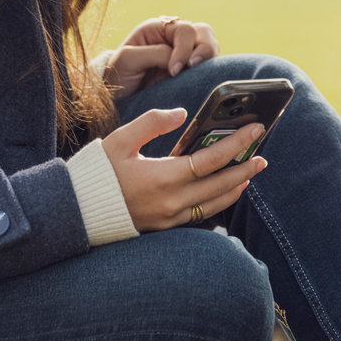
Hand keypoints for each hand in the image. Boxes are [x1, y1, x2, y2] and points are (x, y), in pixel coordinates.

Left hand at [93, 16, 219, 97]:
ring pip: (211, 47)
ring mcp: (185, 53)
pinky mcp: (190, 71)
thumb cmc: (118, 73)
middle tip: (192, 67)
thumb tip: (179, 60)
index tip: (173, 70)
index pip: (185, 30)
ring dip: (209, 60)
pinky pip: (209, 66)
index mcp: (159, 28)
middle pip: (204, 32)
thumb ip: (155, 54)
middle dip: (203, 50)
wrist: (116, 94)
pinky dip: (209, 72)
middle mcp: (175, 37)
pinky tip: (199, 82)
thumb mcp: (128, 59)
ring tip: (197, 75)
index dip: (184, 49)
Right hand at [100, 107, 264, 231]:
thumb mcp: (120, 140)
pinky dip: (218, 202)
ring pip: (215, 204)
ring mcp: (170, 218)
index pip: (211, 159)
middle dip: (245, 168)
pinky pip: (202, 215)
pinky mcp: (166, 227)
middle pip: (221, 185)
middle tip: (263, 155)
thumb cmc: (96, 172)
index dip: (238, 144)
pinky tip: (224, 190)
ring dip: (236, 187)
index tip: (256, 130)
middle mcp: (171, 202)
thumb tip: (183, 114)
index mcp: (162, 178)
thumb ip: (152, 122)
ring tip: (250, 172)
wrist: (77, 211)